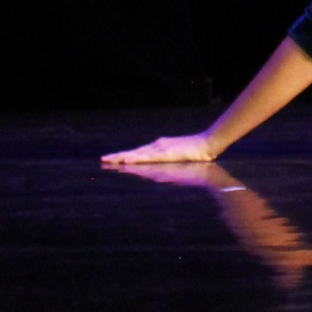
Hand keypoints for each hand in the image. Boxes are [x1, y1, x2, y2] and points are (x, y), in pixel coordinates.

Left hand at [101, 132, 221, 167]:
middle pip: (134, 152)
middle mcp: (157, 145)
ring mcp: (161, 148)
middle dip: (118, 156)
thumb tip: (160, 168)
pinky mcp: (165, 153)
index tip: (111, 158)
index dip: (125, 155)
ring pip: (138, 154)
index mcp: (160, 146)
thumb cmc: (197, 151)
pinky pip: (147, 157)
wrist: (208, 143)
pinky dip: (136, 158)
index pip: (139, 152)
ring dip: (123, 157)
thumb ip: (169, 158)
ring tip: (110, 160)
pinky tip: (127, 160)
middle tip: (103, 159)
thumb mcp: (179, 155)